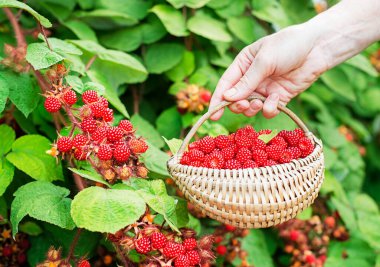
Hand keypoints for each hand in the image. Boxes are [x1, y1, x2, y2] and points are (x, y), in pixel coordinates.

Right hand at [209, 24, 328, 119]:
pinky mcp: (279, 98)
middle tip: (244, 105)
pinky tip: (276, 100)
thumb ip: (246, 82)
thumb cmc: (288, 46)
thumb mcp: (264, 61)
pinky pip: (268, 110)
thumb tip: (227, 98)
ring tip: (260, 103)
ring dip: (253, 108)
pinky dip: (270, 109)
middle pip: (236, 99)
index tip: (211, 115)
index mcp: (243, 64)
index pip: (225, 84)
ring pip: (251, 107)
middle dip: (237, 105)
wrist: (318, 48)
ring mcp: (265, 89)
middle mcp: (252, 78)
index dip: (217, 100)